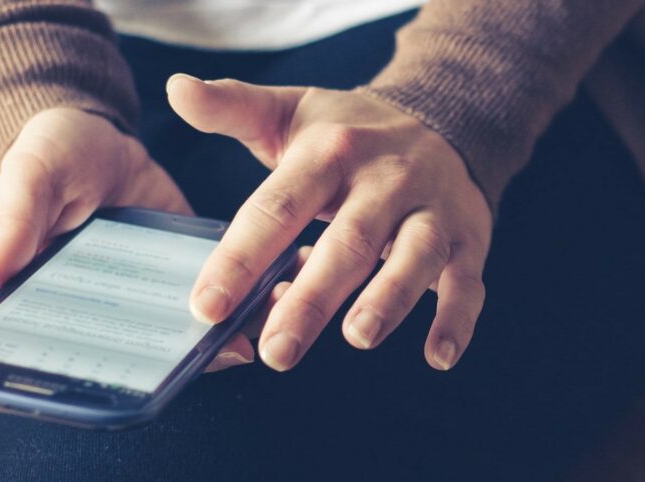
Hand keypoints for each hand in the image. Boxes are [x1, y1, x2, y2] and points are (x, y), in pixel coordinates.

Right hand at [0, 107, 252, 371]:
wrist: (95, 130)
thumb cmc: (47, 157)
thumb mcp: (28, 180)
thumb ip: (12, 226)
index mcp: (64, 297)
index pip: (88, 346)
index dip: (120, 366)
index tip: (156, 375)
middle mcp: (113, 303)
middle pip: (150, 345)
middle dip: (190, 353)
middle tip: (232, 349)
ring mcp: (155, 284)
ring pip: (192, 321)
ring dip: (229, 325)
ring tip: (267, 321)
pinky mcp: (189, 258)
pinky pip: (222, 283)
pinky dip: (250, 287)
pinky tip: (281, 283)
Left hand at [167, 74, 492, 371]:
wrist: (444, 115)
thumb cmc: (348, 130)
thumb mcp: (288, 112)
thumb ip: (231, 107)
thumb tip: (176, 88)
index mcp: (329, 153)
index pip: (277, 207)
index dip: (240, 258)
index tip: (207, 306)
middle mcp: (383, 180)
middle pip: (346, 241)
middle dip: (311, 299)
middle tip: (276, 350)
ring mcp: (430, 210)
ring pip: (413, 257)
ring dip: (388, 299)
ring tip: (357, 337)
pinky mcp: (468, 238)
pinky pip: (467, 281)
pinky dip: (456, 319)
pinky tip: (438, 356)